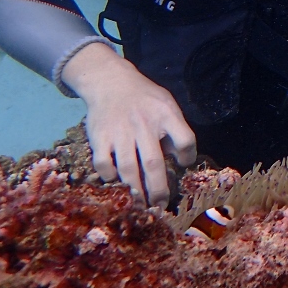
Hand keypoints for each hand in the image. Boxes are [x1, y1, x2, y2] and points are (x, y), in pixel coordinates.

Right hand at [61, 42, 196, 206]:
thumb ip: (175, 129)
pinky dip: (110, 176)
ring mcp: (120, 131)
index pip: (185, 139)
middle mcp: (143, 123)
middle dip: (158, 189)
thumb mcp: (166, 104)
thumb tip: (180, 160)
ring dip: (135, 190)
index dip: (188, 156)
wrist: (110, 81)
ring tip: (140, 204)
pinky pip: (104, 164)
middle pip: (154, 162)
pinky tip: (116, 180)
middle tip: (160, 206)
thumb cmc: (144, 98)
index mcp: (165, 114)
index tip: (183, 165)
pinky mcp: (100, 136)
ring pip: (128, 168)